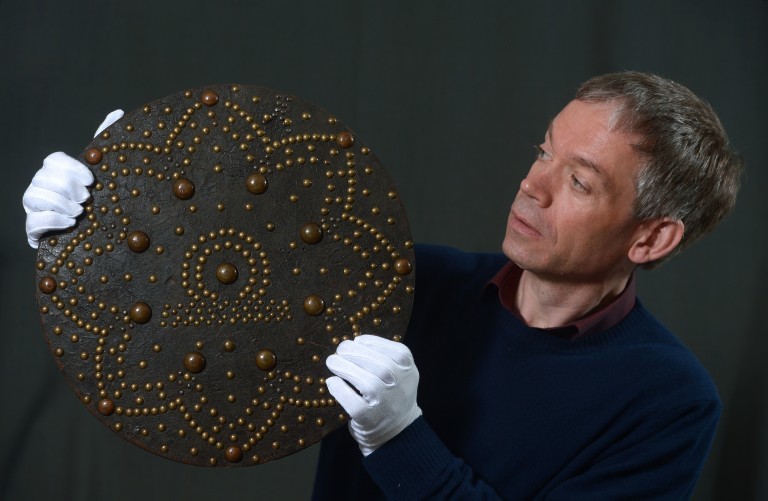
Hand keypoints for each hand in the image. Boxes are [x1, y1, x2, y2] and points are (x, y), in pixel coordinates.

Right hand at [23, 109, 122, 247]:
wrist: (103, 238)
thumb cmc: (104, 202)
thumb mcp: (108, 172)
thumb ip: (107, 143)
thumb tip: (119, 113)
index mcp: (58, 173)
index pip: (53, 160)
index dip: (72, 168)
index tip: (92, 180)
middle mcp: (42, 187)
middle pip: (42, 176)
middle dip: (66, 187)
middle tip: (87, 199)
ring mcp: (35, 209)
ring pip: (33, 197)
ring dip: (61, 204)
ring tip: (80, 213)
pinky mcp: (34, 231)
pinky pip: (32, 222)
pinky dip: (53, 221)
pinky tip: (70, 224)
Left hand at [325, 335, 421, 455]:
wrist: (399, 431)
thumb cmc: (393, 395)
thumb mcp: (401, 373)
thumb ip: (386, 356)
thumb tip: (356, 342)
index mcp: (408, 370)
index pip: (392, 351)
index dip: (372, 343)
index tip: (357, 340)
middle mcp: (399, 386)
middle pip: (377, 364)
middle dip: (354, 352)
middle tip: (340, 349)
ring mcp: (385, 403)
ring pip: (365, 382)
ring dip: (344, 367)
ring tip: (332, 361)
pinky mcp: (368, 418)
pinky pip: (351, 401)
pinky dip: (339, 389)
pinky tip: (333, 382)